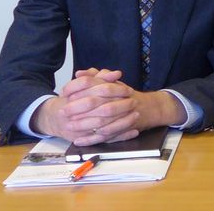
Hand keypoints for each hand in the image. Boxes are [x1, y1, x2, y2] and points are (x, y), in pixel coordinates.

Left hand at [32, 69, 185, 144]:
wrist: (151, 108)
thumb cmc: (126, 96)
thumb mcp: (112, 82)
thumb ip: (95, 77)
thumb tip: (79, 73)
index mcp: (116, 87)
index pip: (95, 84)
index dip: (78, 89)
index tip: (64, 93)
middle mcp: (120, 99)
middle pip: (97, 103)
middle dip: (78, 108)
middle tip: (63, 111)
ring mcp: (123, 115)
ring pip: (101, 121)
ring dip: (83, 125)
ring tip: (68, 127)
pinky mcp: (124, 129)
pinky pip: (106, 136)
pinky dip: (91, 140)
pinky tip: (78, 141)